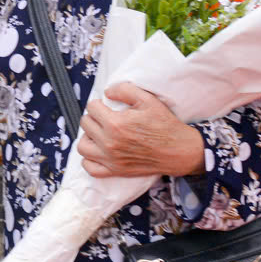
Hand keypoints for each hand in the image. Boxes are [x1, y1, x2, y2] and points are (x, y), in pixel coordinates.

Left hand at [77, 82, 204, 178]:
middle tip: (104, 117)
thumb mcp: (147, 99)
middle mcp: (109, 143)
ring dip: (88, 137)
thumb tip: (107, 92)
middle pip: (85, 124)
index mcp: (115, 124)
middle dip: (93, 117)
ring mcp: (111, 159)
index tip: (105, 105)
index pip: (91, 108)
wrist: (178, 150)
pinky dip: (90, 159)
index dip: (98, 103)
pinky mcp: (115, 171)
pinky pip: (90, 168)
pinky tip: (98, 150)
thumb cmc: (164, 124)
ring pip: (82, 146)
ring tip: (99, 133)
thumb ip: (124, 90)